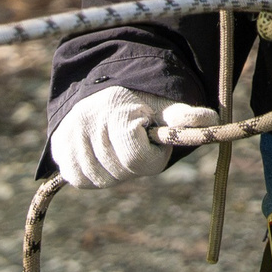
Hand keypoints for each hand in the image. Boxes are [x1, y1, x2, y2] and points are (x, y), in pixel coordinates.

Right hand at [50, 85, 218, 188]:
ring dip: (116, 171)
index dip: (153, 155)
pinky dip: (96, 175)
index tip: (154, 138)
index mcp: (114, 112)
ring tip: (121, 146)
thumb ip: (184, 116)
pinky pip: (81, 181)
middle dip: (136, 163)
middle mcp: (85, 124)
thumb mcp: (165, 104)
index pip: (136, 159)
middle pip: (120, 173)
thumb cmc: (141, 100)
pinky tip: (104, 157)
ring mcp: (67, 138)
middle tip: (138, 141)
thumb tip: (213, 120)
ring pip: (101, 180)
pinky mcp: (58, 150)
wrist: (104, 90)